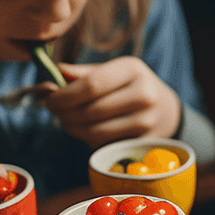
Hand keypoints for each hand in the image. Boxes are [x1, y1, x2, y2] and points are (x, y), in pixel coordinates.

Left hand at [43, 56, 182, 147]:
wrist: (164, 111)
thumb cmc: (129, 87)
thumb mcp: (112, 72)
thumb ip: (83, 73)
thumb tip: (55, 72)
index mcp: (133, 69)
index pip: (91, 84)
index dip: (65, 95)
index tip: (49, 99)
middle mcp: (143, 93)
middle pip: (90, 110)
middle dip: (64, 113)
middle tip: (54, 110)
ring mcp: (145, 121)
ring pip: (94, 132)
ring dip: (72, 128)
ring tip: (68, 120)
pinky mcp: (141, 143)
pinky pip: (103, 146)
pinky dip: (88, 140)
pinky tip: (88, 130)